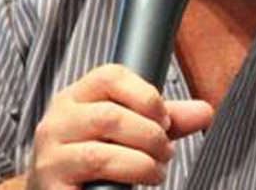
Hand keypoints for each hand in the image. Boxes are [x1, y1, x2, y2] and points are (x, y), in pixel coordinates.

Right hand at [27, 64, 212, 189]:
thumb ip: (163, 121)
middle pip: (110, 116)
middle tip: (166, 153)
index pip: (110, 76)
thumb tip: (205, 111)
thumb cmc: (94, 161)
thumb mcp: (125, 133)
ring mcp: (51, 158)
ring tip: (155, 172)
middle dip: (150, 136)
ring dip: (141, 164)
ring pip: (100, 155)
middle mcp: (57, 122)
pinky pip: (95, 187)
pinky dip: (125, 185)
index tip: (164, 120)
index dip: (146, 95)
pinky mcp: (53, 189)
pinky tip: (136, 188)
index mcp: (75, 98)